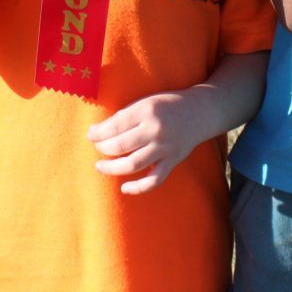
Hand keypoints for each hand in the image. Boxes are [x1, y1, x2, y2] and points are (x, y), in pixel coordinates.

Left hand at [88, 90, 214, 194]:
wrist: (200, 111)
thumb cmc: (166, 105)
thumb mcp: (145, 102)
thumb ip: (124, 116)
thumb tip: (97, 132)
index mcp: (146, 111)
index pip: (114, 126)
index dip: (97, 133)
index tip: (91, 135)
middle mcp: (155, 130)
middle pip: (120, 145)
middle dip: (103, 148)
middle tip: (97, 148)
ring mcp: (165, 147)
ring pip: (133, 164)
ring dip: (112, 168)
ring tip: (100, 166)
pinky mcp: (173, 161)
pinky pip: (154, 180)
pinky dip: (138, 188)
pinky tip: (124, 188)